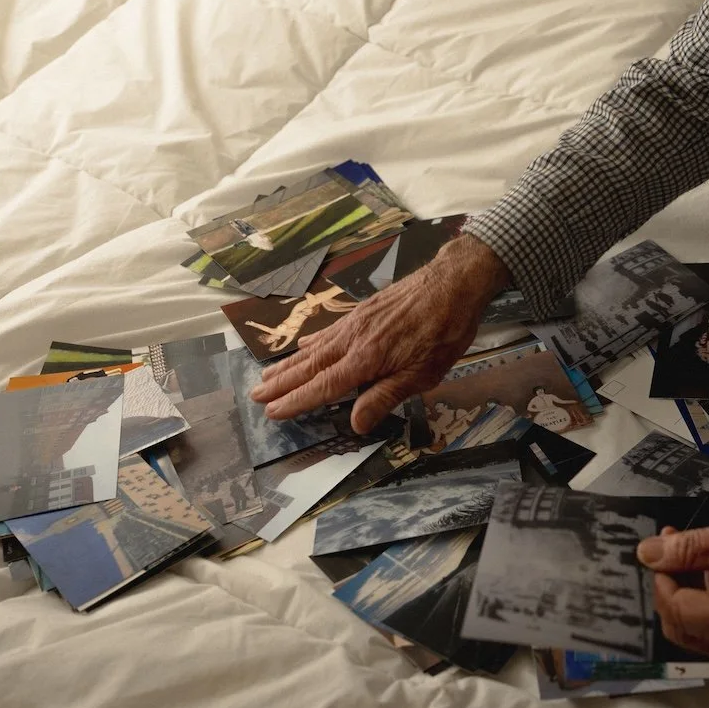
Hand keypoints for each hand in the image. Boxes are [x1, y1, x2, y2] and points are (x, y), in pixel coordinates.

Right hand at [248, 233, 508, 432]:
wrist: (453, 283)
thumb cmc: (444, 332)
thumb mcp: (423, 374)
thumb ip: (385, 396)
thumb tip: (355, 424)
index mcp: (365, 360)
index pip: (323, 386)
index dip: (297, 401)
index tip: (273, 412)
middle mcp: (353, 340)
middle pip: (310, 366)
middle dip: (282, 384)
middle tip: (255, 396)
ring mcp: (356, 323)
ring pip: (315, 348)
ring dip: (289, 364)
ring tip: (267, 376)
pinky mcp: (364, 311)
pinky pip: (329, 331)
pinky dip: (312, 342)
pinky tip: (304, 346)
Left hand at [638, 510, 708, 671]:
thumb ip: (691, 547)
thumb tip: (648, 552)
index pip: (677, 609)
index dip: (662, 576)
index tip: (661, 544)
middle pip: (683, 627)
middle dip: (671, 586)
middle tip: (670, 547)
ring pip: (699, 630)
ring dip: (688, 592)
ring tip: (690, 551)